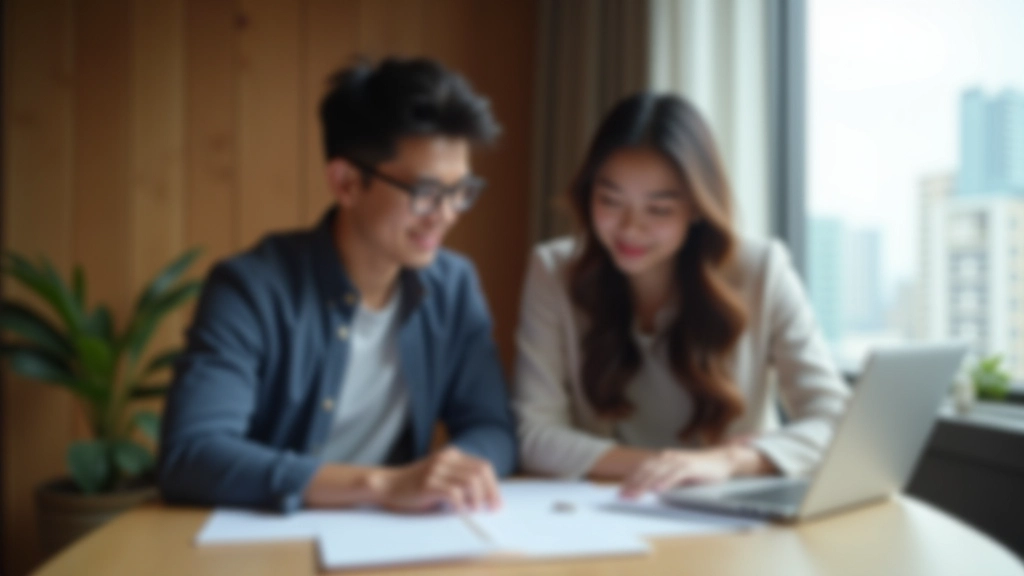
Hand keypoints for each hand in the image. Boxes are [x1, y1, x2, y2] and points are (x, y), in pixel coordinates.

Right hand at [374, 447, 500, 512]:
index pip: (483, 467)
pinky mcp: (428, 483)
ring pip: (471, 482)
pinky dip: (461, 505)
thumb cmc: (417, 486)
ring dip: (476, 500)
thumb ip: (461, 481)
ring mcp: (437, 470)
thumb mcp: (442, 476)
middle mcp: (446, 458)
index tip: (497, 504)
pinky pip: (454, 493)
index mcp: (453, 454)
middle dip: (490, 493)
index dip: (494, 486)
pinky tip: (459, 512)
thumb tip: (487, 499)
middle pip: (481, 472)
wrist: (389, 486)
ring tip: (473, 511)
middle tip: (491, 510)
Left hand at [619, 447, 738, 498]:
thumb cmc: (698, 469)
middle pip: (646, 471)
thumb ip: (663, 478)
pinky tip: (659, 489)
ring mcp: (679, 461)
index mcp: (663, 458)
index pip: (642, 469)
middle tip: (624, 496)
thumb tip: (647, 489)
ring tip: (636, 495)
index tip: (622, 491)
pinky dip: (666, 481)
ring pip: (658, 472)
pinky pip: (676, 474)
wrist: (720, 459)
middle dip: (634, 484)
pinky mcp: (690, 466)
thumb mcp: (676, 473)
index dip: (631, 479)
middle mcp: (668, 457)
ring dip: (645, 484)